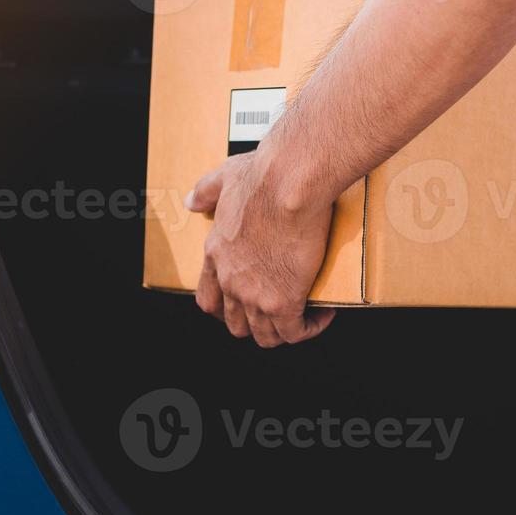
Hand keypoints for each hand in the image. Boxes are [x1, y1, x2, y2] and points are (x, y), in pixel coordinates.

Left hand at [187, 152, 336, 347]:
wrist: (290, 184)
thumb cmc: (263, 177)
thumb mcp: (224, 178)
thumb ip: (207, 191)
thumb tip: (191, 201)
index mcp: (216, 254)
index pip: (209, 300)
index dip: (225, 310)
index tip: (243, 307)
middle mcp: (230, 280)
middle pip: (236, 325)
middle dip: (257, 324)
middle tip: (279, 312)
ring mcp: (254, 296)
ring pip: (265, 337)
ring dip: (284, 331)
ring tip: (304, 317)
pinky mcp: (283, 303)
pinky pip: (295, 333)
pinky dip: (310, 327)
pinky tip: (324, 313)